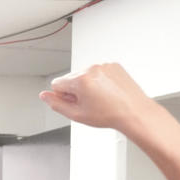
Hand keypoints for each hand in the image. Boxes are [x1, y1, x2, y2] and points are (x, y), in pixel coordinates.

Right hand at [39, 63, 156, 134]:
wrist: (134, 112)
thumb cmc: (110, 115)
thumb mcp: (77, 115)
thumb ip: (56, 104)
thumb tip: (44, 96)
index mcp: (80, 79)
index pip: (56, 84)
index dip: (63, 97)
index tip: (75, 103)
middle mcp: (91, 69)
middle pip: (70, 79)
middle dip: (75, 90)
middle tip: (89, 103)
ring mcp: (104, 65)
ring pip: (84, 75)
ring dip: (88, 85)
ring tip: (101, 99)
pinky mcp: (114, 65)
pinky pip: (98, 72)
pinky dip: (100, 81)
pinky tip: (108, 92)